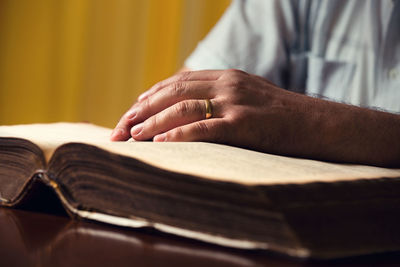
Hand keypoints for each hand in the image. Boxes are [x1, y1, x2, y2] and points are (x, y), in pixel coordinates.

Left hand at [111, 69, 399, 166]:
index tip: (129, 114)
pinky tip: (160, 145)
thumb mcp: (247, 99)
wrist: (319, 123)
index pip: (176, 83)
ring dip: (152, 123)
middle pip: (171, 92)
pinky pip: (204, 128)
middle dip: (140, 111)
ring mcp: (236, 102)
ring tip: (131, 137)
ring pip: (182, 107)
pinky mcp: (245, 123)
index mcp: (224, 77)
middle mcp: (226, 84)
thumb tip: (187, 114)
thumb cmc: (281, 116)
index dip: (148, 98)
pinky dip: (178, 135)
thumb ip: (219, 100)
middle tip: (118, 130)